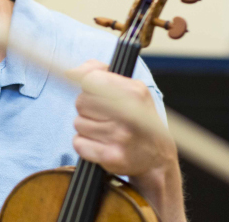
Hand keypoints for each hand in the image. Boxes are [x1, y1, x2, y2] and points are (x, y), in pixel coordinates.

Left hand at [70, 60, 185, 221]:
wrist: (157, 157)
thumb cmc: (139, 119)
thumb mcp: (131, 88)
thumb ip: (100, 71)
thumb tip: (71, 72)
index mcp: (134, 93)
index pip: (91, 80)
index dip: (89, 87)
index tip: (95, 93)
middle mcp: (128, 114)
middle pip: (81, 102)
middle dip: (87, 108)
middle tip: (104, 115)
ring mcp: (120, 137)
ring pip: (78, 123)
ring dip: (86, 127)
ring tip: (105, 131)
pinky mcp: (111, 157)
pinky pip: (78, 143)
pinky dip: (85, 144)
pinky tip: (101, 144)